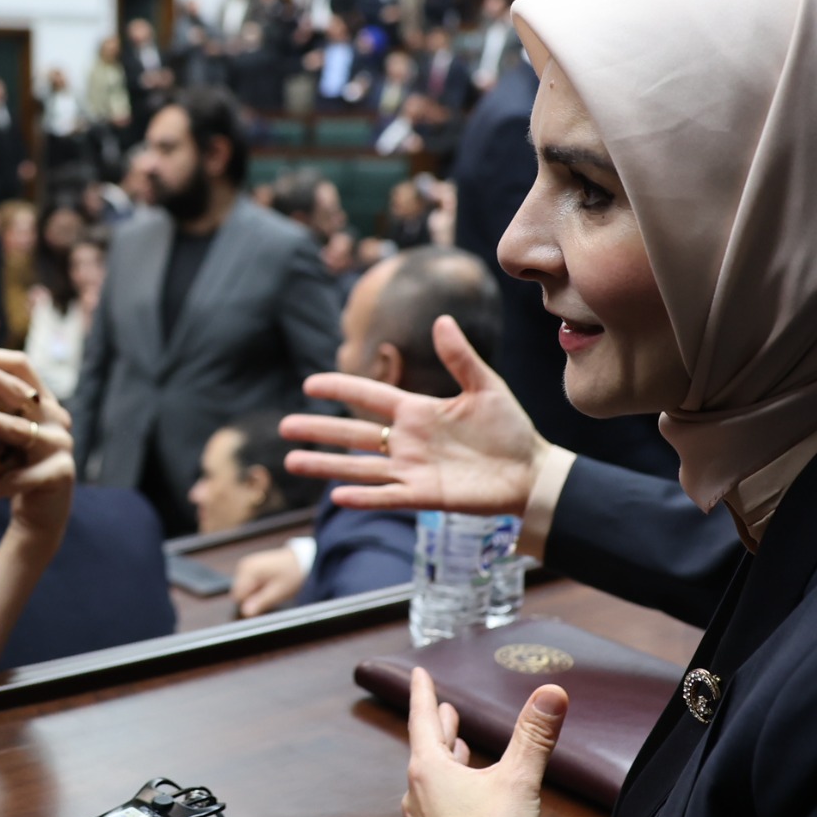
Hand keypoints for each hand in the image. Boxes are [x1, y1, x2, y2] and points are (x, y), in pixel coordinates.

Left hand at [0, 350, 73, 541]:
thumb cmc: (16, 469)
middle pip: (19, 390)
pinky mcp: (58, 474)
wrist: (43, 513)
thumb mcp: (4, 438)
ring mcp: (60, 445)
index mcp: (43, 402)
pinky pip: (17, 479)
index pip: (22, 366)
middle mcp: (56, 418)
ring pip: (17, 428)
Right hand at [231, 547, 306, 618]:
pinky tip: (267, 585)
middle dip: (252, 598)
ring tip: (270, 588)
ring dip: (254, 594)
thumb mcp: (278, 592)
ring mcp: (245, 566)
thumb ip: (260, 602)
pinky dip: (256, 589)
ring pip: (243, 591)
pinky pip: (247, 585)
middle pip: (239, 594)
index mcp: (248, 570)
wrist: (300, 560)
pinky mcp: (248, 569)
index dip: (249, 604)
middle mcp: (243, 566)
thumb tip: (245, 612)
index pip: (237, 597)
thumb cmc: (291, 574)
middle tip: (270, 594)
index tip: (263, 603)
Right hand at [281, 313, 545, 514]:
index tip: (311, 384)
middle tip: (285, 427)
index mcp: (418, 411)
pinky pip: (387, 496)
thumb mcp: (486, 387)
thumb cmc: (509, 429)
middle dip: (320, 430)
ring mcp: (412, 470)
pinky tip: (336, 495)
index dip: (341, 388)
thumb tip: (442, 320)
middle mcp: (407, 441)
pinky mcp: (424, 496)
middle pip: (354, 433)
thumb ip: (460, 358)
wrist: (531, 472)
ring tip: (292, 461)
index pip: (370, 397)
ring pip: (360, 467)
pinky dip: (363, 496)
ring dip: (327, 465)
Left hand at [403, 666, 565, 816]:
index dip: (423, 693)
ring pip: (433, 779)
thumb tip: (553, 692)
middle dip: (439, 727)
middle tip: (443, 709)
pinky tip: (465, 798)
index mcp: (430, 771)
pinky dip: (450, 789)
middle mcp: (418, 794)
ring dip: (445, 758)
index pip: (423, 719)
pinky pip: (438, 806)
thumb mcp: (519, 779)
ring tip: (457, 747)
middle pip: (427, 750)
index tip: (417, 675)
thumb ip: (536, 735)